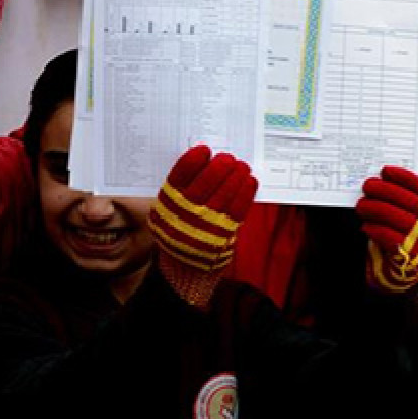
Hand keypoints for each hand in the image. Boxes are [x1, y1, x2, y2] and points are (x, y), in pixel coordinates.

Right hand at [149, 146, 258, 308]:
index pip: (178, 178)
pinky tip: (250, 181)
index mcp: (167, 205)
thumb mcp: (170, 211)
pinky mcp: (224, 234)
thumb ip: (182, 189)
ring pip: (224, 195)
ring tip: (242, 165)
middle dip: (219, 167)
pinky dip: (246, 193)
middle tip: (228, 157)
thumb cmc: (181, 228)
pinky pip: (239, 209)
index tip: (204, 150)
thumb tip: (203, 160)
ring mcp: (206, 226)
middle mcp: (185, 215)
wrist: (185, 268)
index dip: (192, 161)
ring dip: (236, 177)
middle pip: (204, 184)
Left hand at [355, 166, 417, 293]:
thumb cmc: (399, 240)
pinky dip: (376, 230)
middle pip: (409, 201)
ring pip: (399, 218)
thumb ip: (396, 203)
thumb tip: (376, 182)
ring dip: (376, 208)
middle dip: (386, 190)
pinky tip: (366, 227)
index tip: (386, 170)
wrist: (402, 276)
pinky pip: (391, 238)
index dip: (404, 177)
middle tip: (367, 185)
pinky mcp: (406, 255)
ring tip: (361, 205)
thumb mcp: (404, 219)